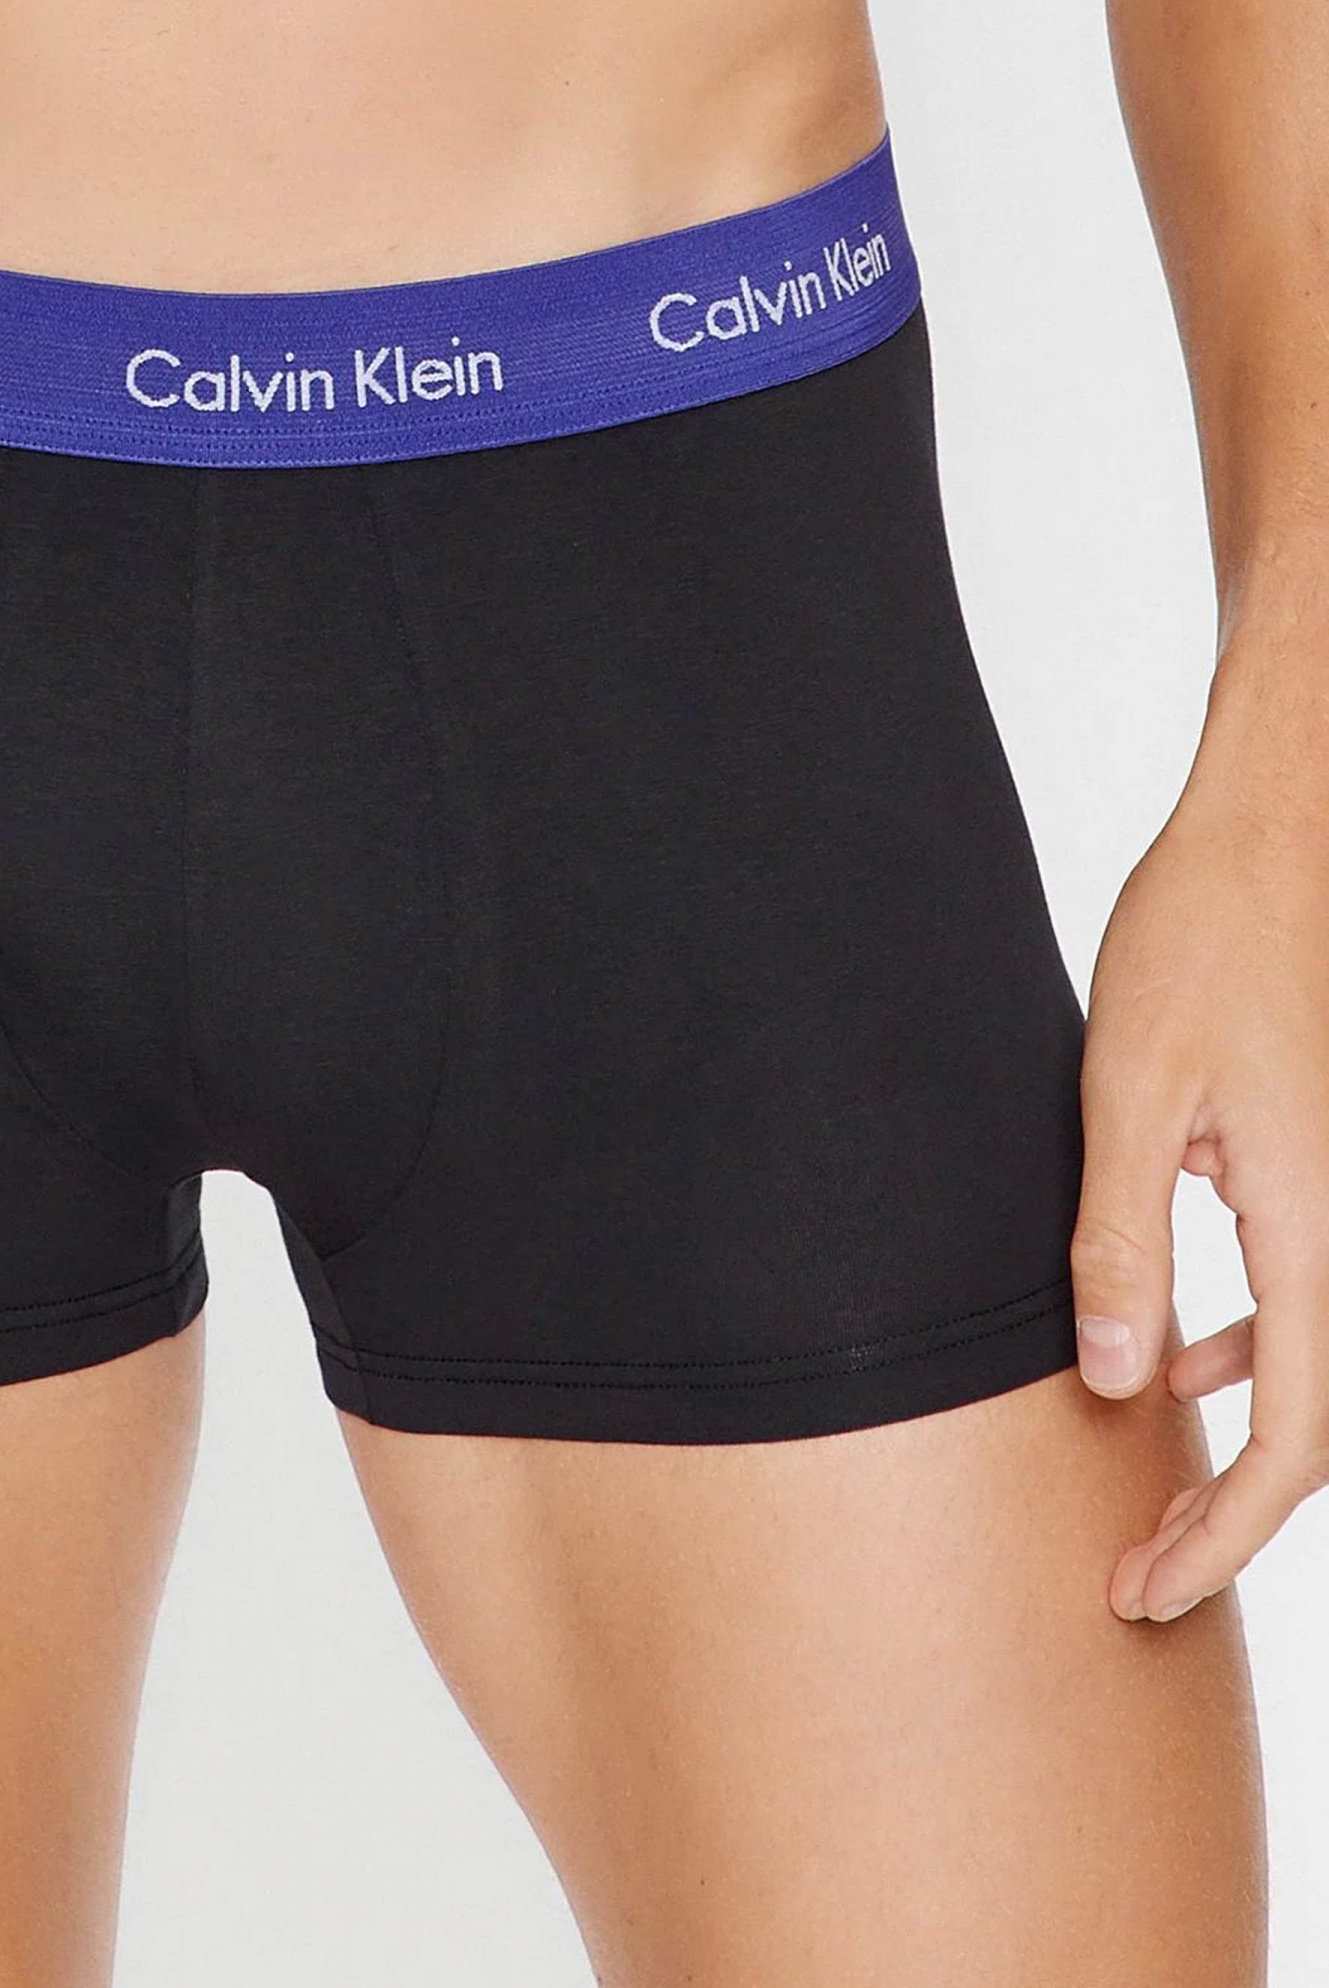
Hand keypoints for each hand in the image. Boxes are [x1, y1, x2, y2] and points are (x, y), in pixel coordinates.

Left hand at [1072, 755, 1328, 1621]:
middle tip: (1138, 1581)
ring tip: (1147, 1504)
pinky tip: (1176, 1363)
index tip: (1149, 1591)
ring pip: (1315, 1364)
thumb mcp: (1130, 1089)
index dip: (1228, 1535)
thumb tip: (1115, 1383)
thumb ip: (1120, 1237)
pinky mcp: (1317, 1163)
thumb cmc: (1202, 936)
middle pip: (1318, 1422)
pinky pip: (1306, 1297)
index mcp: (1317, 1222)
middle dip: (1231, 1516)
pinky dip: (1251, 1352)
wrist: (1275, 832)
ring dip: (1240, 1441)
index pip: (1298, 1433)